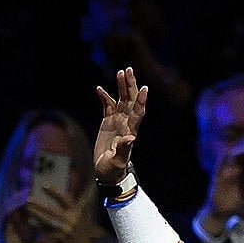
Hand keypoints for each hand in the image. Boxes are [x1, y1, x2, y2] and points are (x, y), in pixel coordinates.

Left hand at [24, 187, 106, 242]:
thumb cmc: (80, 231)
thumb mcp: (79, 218)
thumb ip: (69, 209)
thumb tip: (52, 200)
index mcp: (77, 212)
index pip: (65, 199)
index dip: (54, 192)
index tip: (43, 185)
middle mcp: (72, 219)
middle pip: (52, 210)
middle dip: (39, 205)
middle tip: (28, 199)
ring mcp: (66, 229)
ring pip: (47, 220)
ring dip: (36, 214)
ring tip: (27, 208)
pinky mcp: (60, 238)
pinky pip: (46, 230)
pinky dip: (39, 226)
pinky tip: (31, 223)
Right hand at [94, 67, 147, 181]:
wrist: (107, 172)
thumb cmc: (113, 169)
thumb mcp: (118, 160)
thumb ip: (123, 149)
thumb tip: (131, 138)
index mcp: (130, 131)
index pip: (138, 112)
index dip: (141, 100)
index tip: (144, 88)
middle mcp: (126, 123)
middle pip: (130, 100)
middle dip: (130, 86)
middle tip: (129, 70)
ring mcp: (117, 122)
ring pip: (121, 100)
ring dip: (121, 87)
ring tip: (120, 72)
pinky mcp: (108, 123)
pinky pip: (107, 106)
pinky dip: (104, 97)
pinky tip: (99, 88)